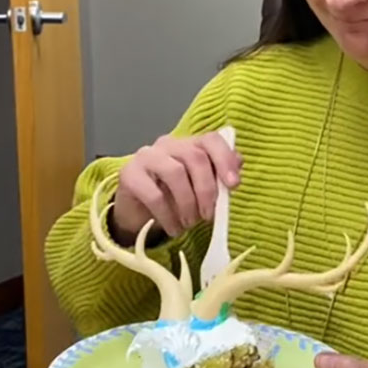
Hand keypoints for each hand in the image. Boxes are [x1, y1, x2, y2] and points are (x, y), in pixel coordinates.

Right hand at [111, 132, 242, 244]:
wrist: (137, 213)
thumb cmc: (173, 199)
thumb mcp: (200, 190)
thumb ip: (218, 177)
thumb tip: (238, 165)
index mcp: (190, 145)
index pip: (211, 140)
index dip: (225, 159)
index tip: (234, 185)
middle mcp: (168, 144)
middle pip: (195, 157)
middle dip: (207, 190)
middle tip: (208, 215)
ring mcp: (146, 156)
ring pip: (175, 172)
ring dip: (187, 203)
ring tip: (190, 223)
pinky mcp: (129, 174)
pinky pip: (154, 194)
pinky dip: (168, 215)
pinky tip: (173, 228)